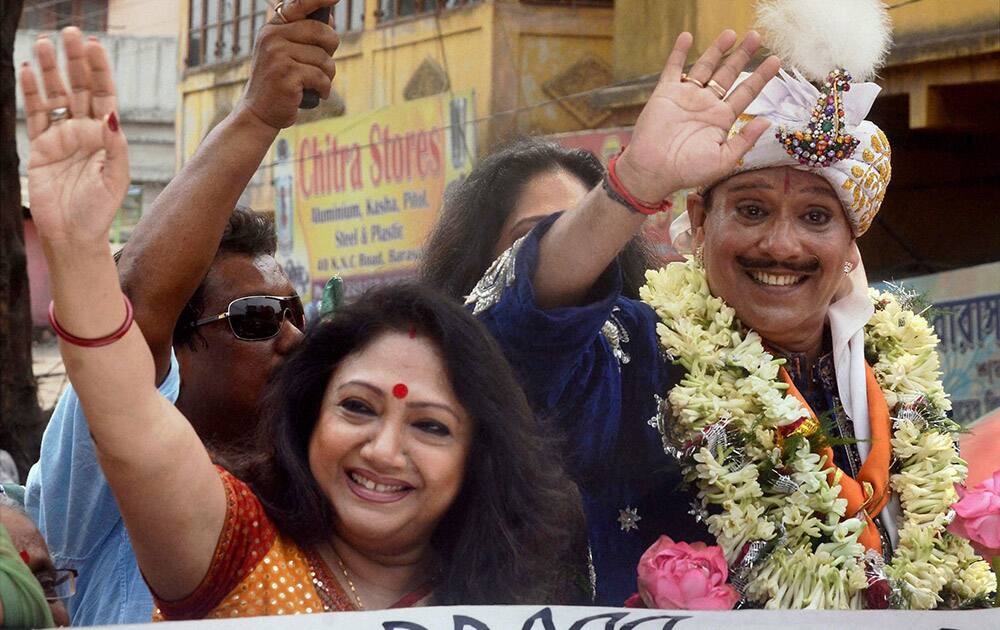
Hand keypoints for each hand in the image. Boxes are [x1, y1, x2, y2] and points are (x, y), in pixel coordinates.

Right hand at [20, 28, 127, 245]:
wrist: (73, 235)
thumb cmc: (99, 210)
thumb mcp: (116, 179)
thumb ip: (115, 147)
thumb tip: (111, 116)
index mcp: (107, 136)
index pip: (104, 95)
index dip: (100, 70)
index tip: (95, 46)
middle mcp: (84, 131)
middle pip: (79, 88)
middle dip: (75, 61)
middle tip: (70, 33)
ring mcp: (61, 137)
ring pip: (55, 95)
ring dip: (49, 70)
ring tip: (44, 42)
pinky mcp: (40, 147)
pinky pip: (34, 114)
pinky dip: (30, 92)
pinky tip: (26, 70)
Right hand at [237, 0, 340, 129]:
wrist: (259, 112)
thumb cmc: (278, 82)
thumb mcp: (286, 54)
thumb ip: (303, 36)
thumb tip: (330, 17)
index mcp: (273, 28)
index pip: (299, 6)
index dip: (319, 0)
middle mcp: (273, 37)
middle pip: (322, 32)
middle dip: (331, 51)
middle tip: (322, 66)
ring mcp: (277, 54)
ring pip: (324, 58)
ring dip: (328, 75)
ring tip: (316, 84)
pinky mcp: (286, 74)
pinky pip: (321, 77)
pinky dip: (324, 88)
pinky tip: (317, 94)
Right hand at [616, 30, 780, 202]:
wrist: (653, 172)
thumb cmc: (687, 172)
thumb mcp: (723, 160)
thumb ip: (745, 140)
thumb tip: (767, 122)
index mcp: (721, 119)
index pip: (746, 92)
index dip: (761, 77)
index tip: (776, 61)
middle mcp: (706, 105)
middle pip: (728, 74)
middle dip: (742, 55)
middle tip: (756, 37)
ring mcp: (686, 97)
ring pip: (705, 67)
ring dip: (717, 49)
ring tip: (731, 33)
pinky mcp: (665, 94)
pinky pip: (673, 68)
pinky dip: (679, 52)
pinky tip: (687, 36)